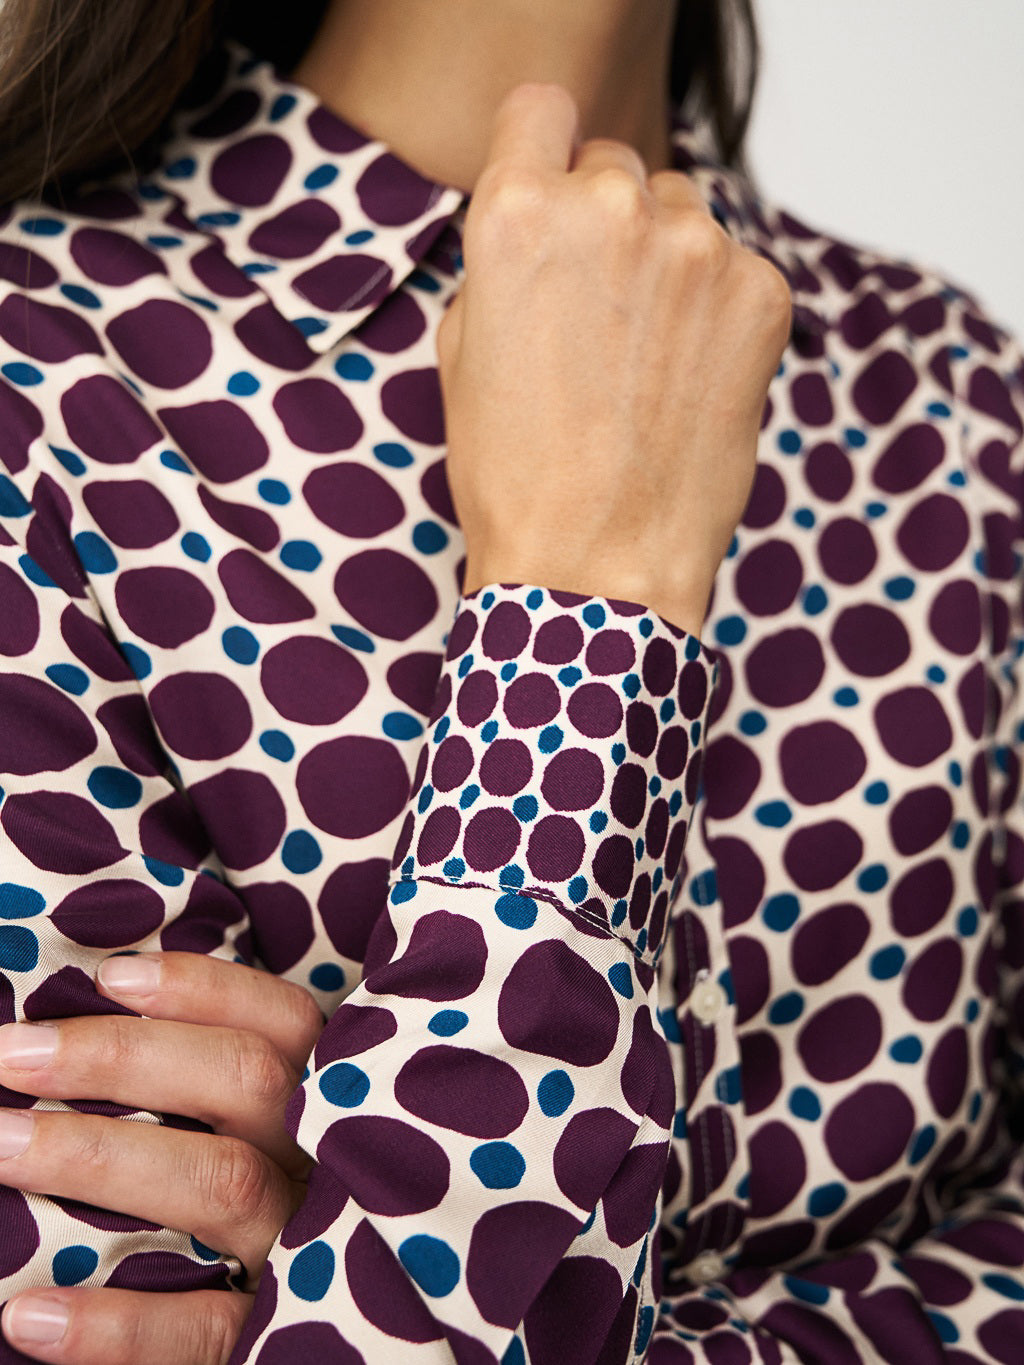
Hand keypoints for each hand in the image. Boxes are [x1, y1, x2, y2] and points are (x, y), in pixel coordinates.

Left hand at [0, 951, 323, 1364]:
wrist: (366, 1340)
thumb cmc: (280, 1205)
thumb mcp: (276, 1139)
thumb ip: (218, 1090)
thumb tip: (99, 1014)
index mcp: (329, 1102)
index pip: (283, 1022)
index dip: (204, 989)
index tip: (107, 977)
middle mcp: (325, 1161)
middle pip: (243, 1079)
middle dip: (120, 1056)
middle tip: (9, 1054)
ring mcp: (308, 1247)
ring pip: (218, 1182)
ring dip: (99, 1158)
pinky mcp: (277, 1334)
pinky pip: (200, 1330)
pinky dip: (114, 1325)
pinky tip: (26, 1316)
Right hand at [437, 81, 792, 637]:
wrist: (598, 569)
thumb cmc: (517, 477)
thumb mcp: (464, 354)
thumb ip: (501, 263)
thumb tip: (540, 231)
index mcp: (516, 216)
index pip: (540, 109)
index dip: (542, 154)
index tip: (552, 193)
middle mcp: (610, 209)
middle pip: (615, 165)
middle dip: (605, 224)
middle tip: (597, 315)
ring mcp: (696, 248)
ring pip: (682, 216)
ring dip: (666, 265)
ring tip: (645, 361)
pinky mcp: (762, 293)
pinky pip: (736, 269)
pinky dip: (718, 312)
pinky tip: (688, 381)